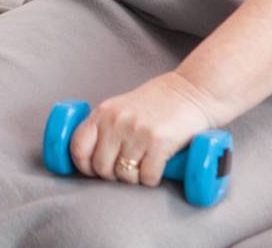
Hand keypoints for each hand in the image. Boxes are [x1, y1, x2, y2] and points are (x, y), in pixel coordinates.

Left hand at [68, 72, 216, 188]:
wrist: (193, 91)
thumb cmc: (159, 103)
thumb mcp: (122, 107)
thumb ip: (106, 126)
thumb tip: (89, 157)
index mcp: (104, 112)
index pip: (78, 146)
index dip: (84, 165)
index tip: (93, 171)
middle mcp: (117, 121)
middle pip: (101, 167)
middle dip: (113, 175)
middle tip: (127, 169)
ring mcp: (137, 131)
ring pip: (124, 175)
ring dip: (135, 178)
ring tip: (143, 166)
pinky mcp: (159, 142)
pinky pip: (147, 177)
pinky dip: (152, 179)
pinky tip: (157, 168)